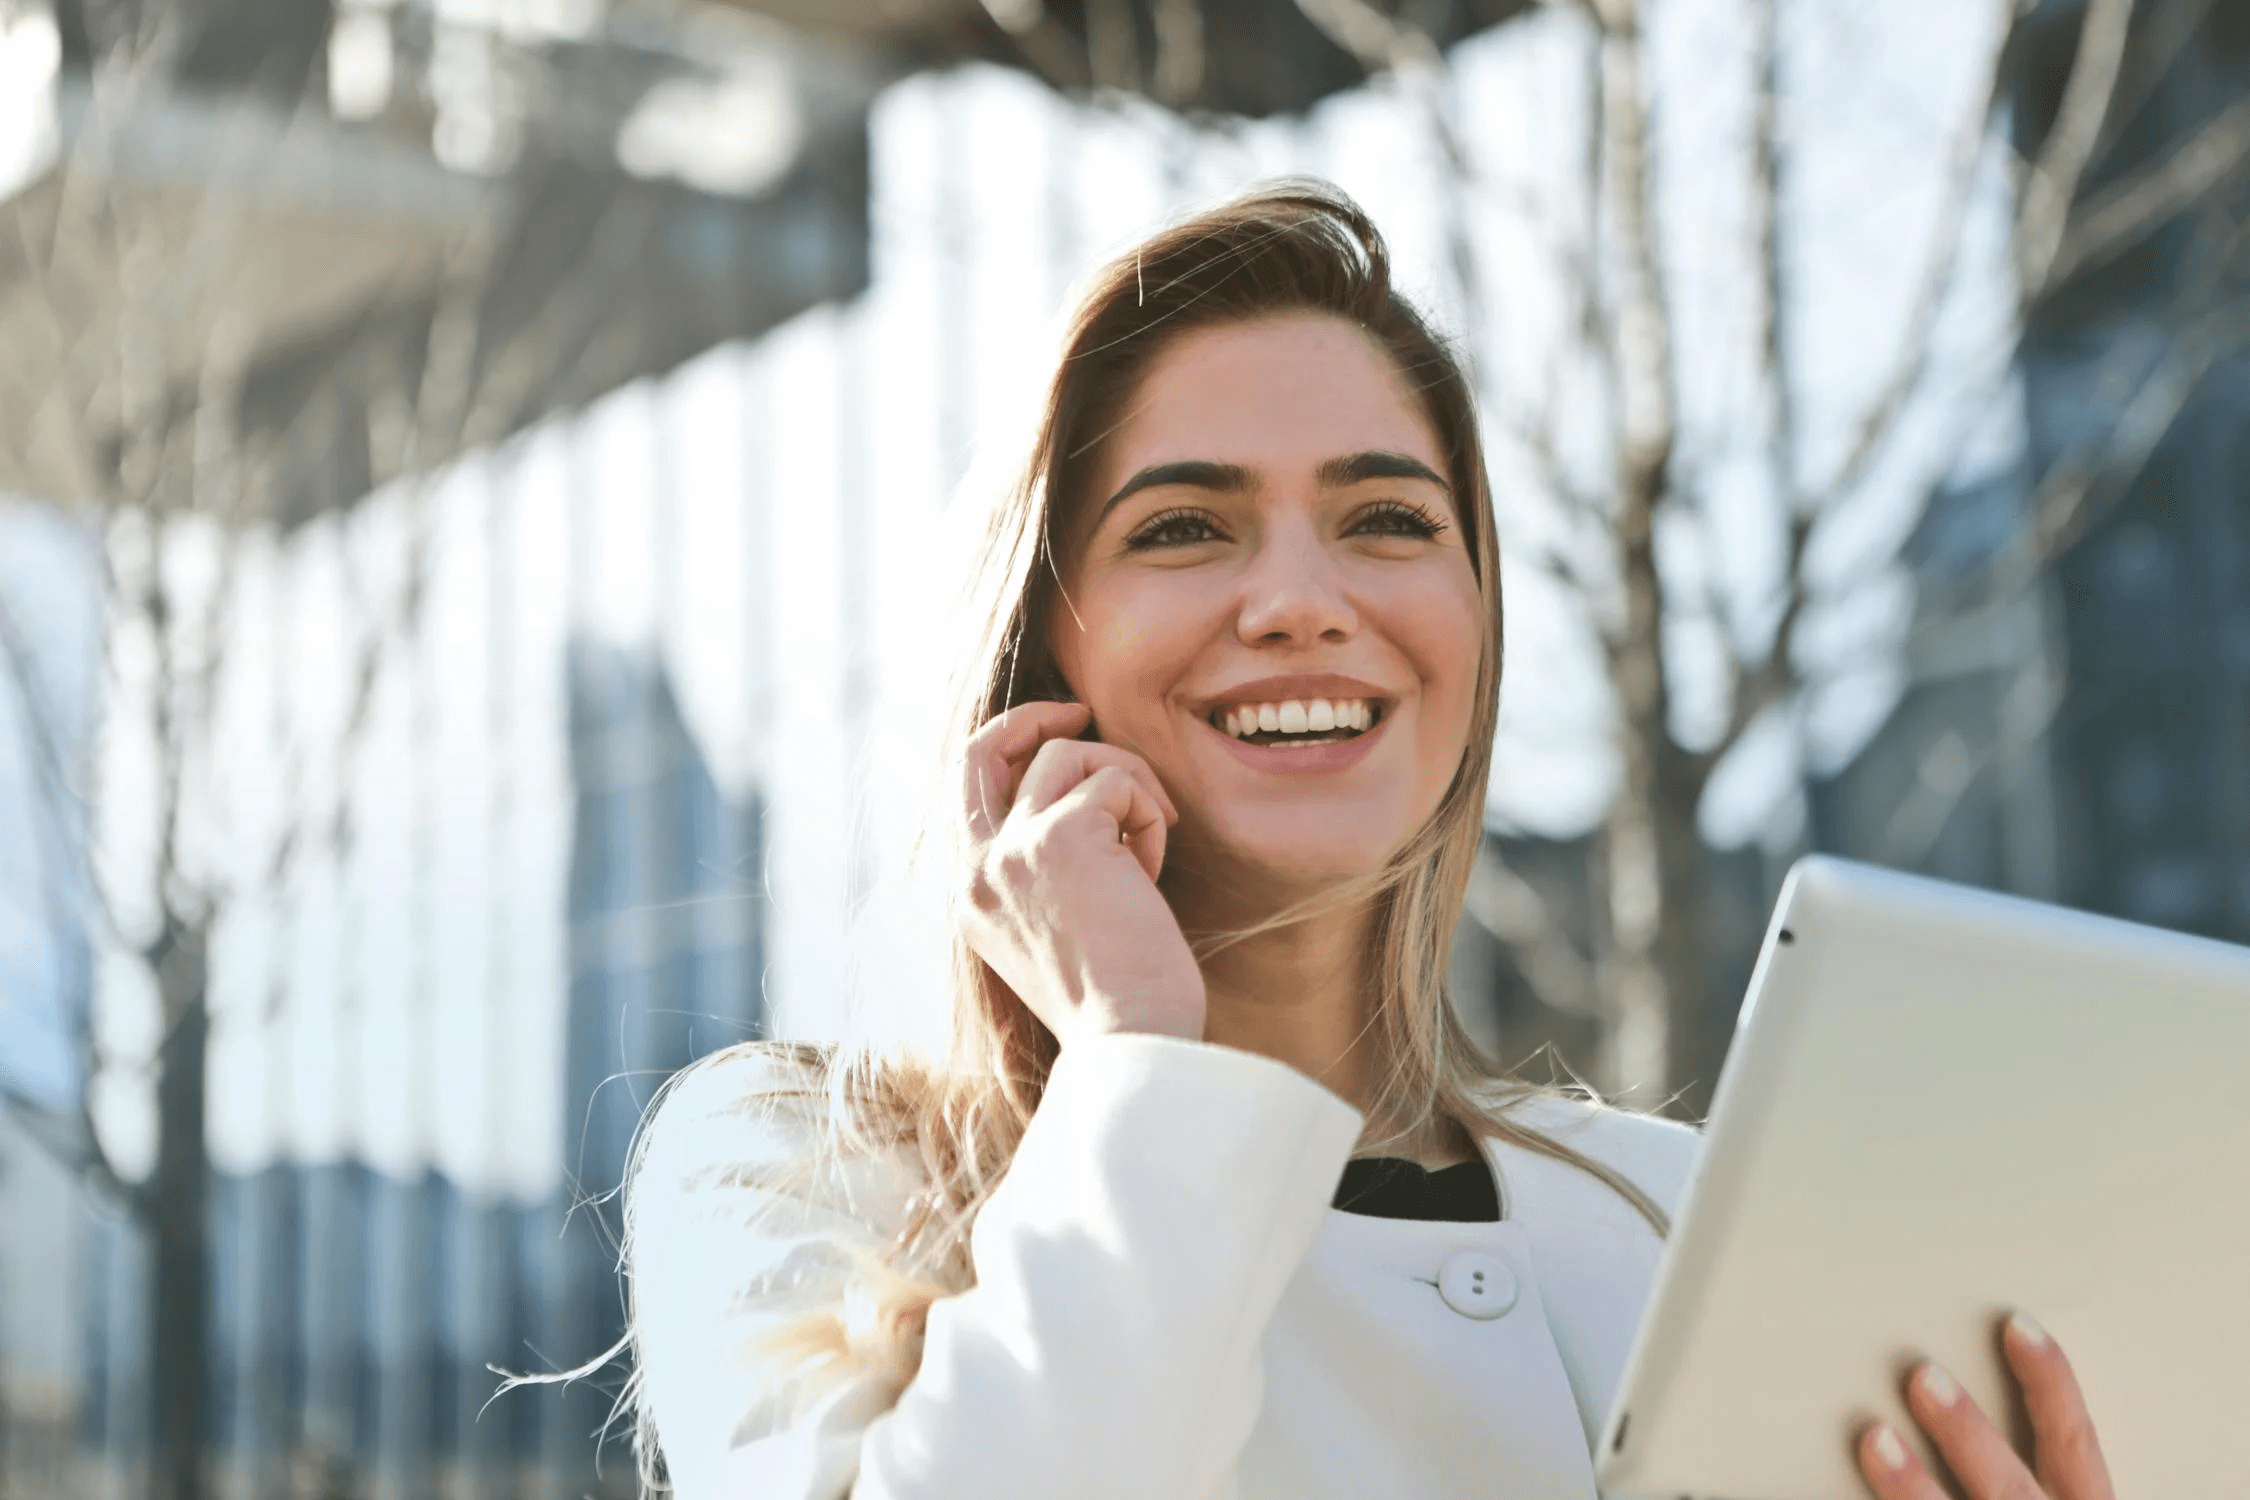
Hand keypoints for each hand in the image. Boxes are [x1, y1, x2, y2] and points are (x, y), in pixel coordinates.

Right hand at [956, 701, 1205, 1047]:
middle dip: (1031, 717)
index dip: (1008, 751)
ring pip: (1069, 755)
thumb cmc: (1115, 1002)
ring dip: (1126, 784)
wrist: (1132, 1042)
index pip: (965, 792)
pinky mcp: (1062, 836)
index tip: (1057, 739)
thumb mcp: (1053, 934)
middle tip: (1081, 712)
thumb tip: (1080, 806)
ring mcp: (1011, 850)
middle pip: (980, 750)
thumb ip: (1041, 874)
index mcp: (969, 898)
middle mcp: (976, 870)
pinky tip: (1153, 870)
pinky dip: (1148, 813)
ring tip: (1149, 843)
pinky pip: (1117, 781)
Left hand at [1856, 1313, 2113, 1499]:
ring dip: (1914, 1482)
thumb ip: (2023, 1460)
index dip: (2049, 1380)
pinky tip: (1867, 1475)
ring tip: (1876, 1437)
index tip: (2016, 1325)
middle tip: (1924, 1376)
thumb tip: (1965, 1392)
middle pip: (2010, 1483)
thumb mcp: (2053, 1494)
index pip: (2074, 1440)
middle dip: (1967, 1432)